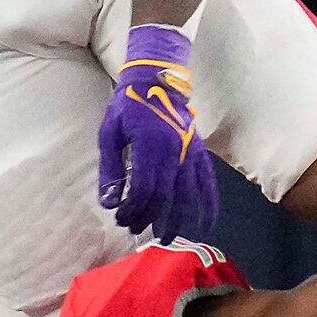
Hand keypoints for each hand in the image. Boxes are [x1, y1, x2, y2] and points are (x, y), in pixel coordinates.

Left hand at [96, 24, 218, 238]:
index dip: (133, 210)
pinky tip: (206, 221)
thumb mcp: (110, 133)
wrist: (157, 79)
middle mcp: (173, 152)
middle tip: (135, 231)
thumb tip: (108, 202)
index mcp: (149, 146)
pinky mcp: (199, 152)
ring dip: (178, 220)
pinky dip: (208, 203)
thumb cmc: (129, 105)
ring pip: (188, 195)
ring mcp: (190, 152)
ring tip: (167, 238)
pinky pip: (208, 182)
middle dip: (150, 219)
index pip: (144, 190)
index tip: (121, 218)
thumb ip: (110, 169)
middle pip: (165, 197)